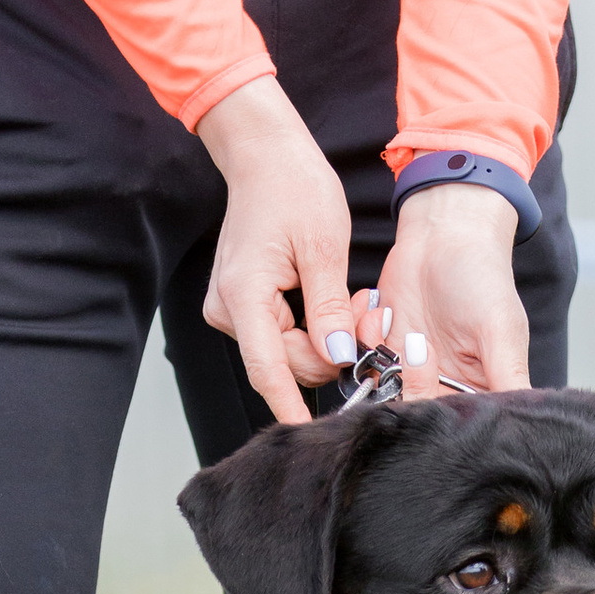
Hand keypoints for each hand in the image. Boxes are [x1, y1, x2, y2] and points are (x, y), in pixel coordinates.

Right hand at [197, 78, 368, 425]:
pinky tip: (328, 300)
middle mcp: (228, 308)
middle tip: (366, 314)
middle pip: (284, 361)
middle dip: (328, 351)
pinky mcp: (242, 303)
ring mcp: (231, 306)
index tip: (312, 437)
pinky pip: (279, 332)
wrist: (264, 156)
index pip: (268, 369)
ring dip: (321, 337)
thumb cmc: (294, 188)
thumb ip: (329, 309)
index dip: (291, 406)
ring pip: (284, 349)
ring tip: (351, 300)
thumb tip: (337, 355)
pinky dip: (308, 326)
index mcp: (244, 295)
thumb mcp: (323, 248)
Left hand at [376, 181, 527, 402]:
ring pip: (378, 388)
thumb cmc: (483, 276)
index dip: (436, 408)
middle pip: (412, 412)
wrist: (446, 231)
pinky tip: (376, 307)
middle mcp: (442, 384)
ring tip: (389, 316)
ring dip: (376, 355)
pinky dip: (360, 334)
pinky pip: (357, 359)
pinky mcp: (380, 345)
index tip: (432, 370)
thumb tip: (522, 426)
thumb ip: (508, 379)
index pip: (454, 423)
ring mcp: (407, 367)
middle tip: (416, 341)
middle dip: (406, 380)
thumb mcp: (501, 331)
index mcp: (478, 389)